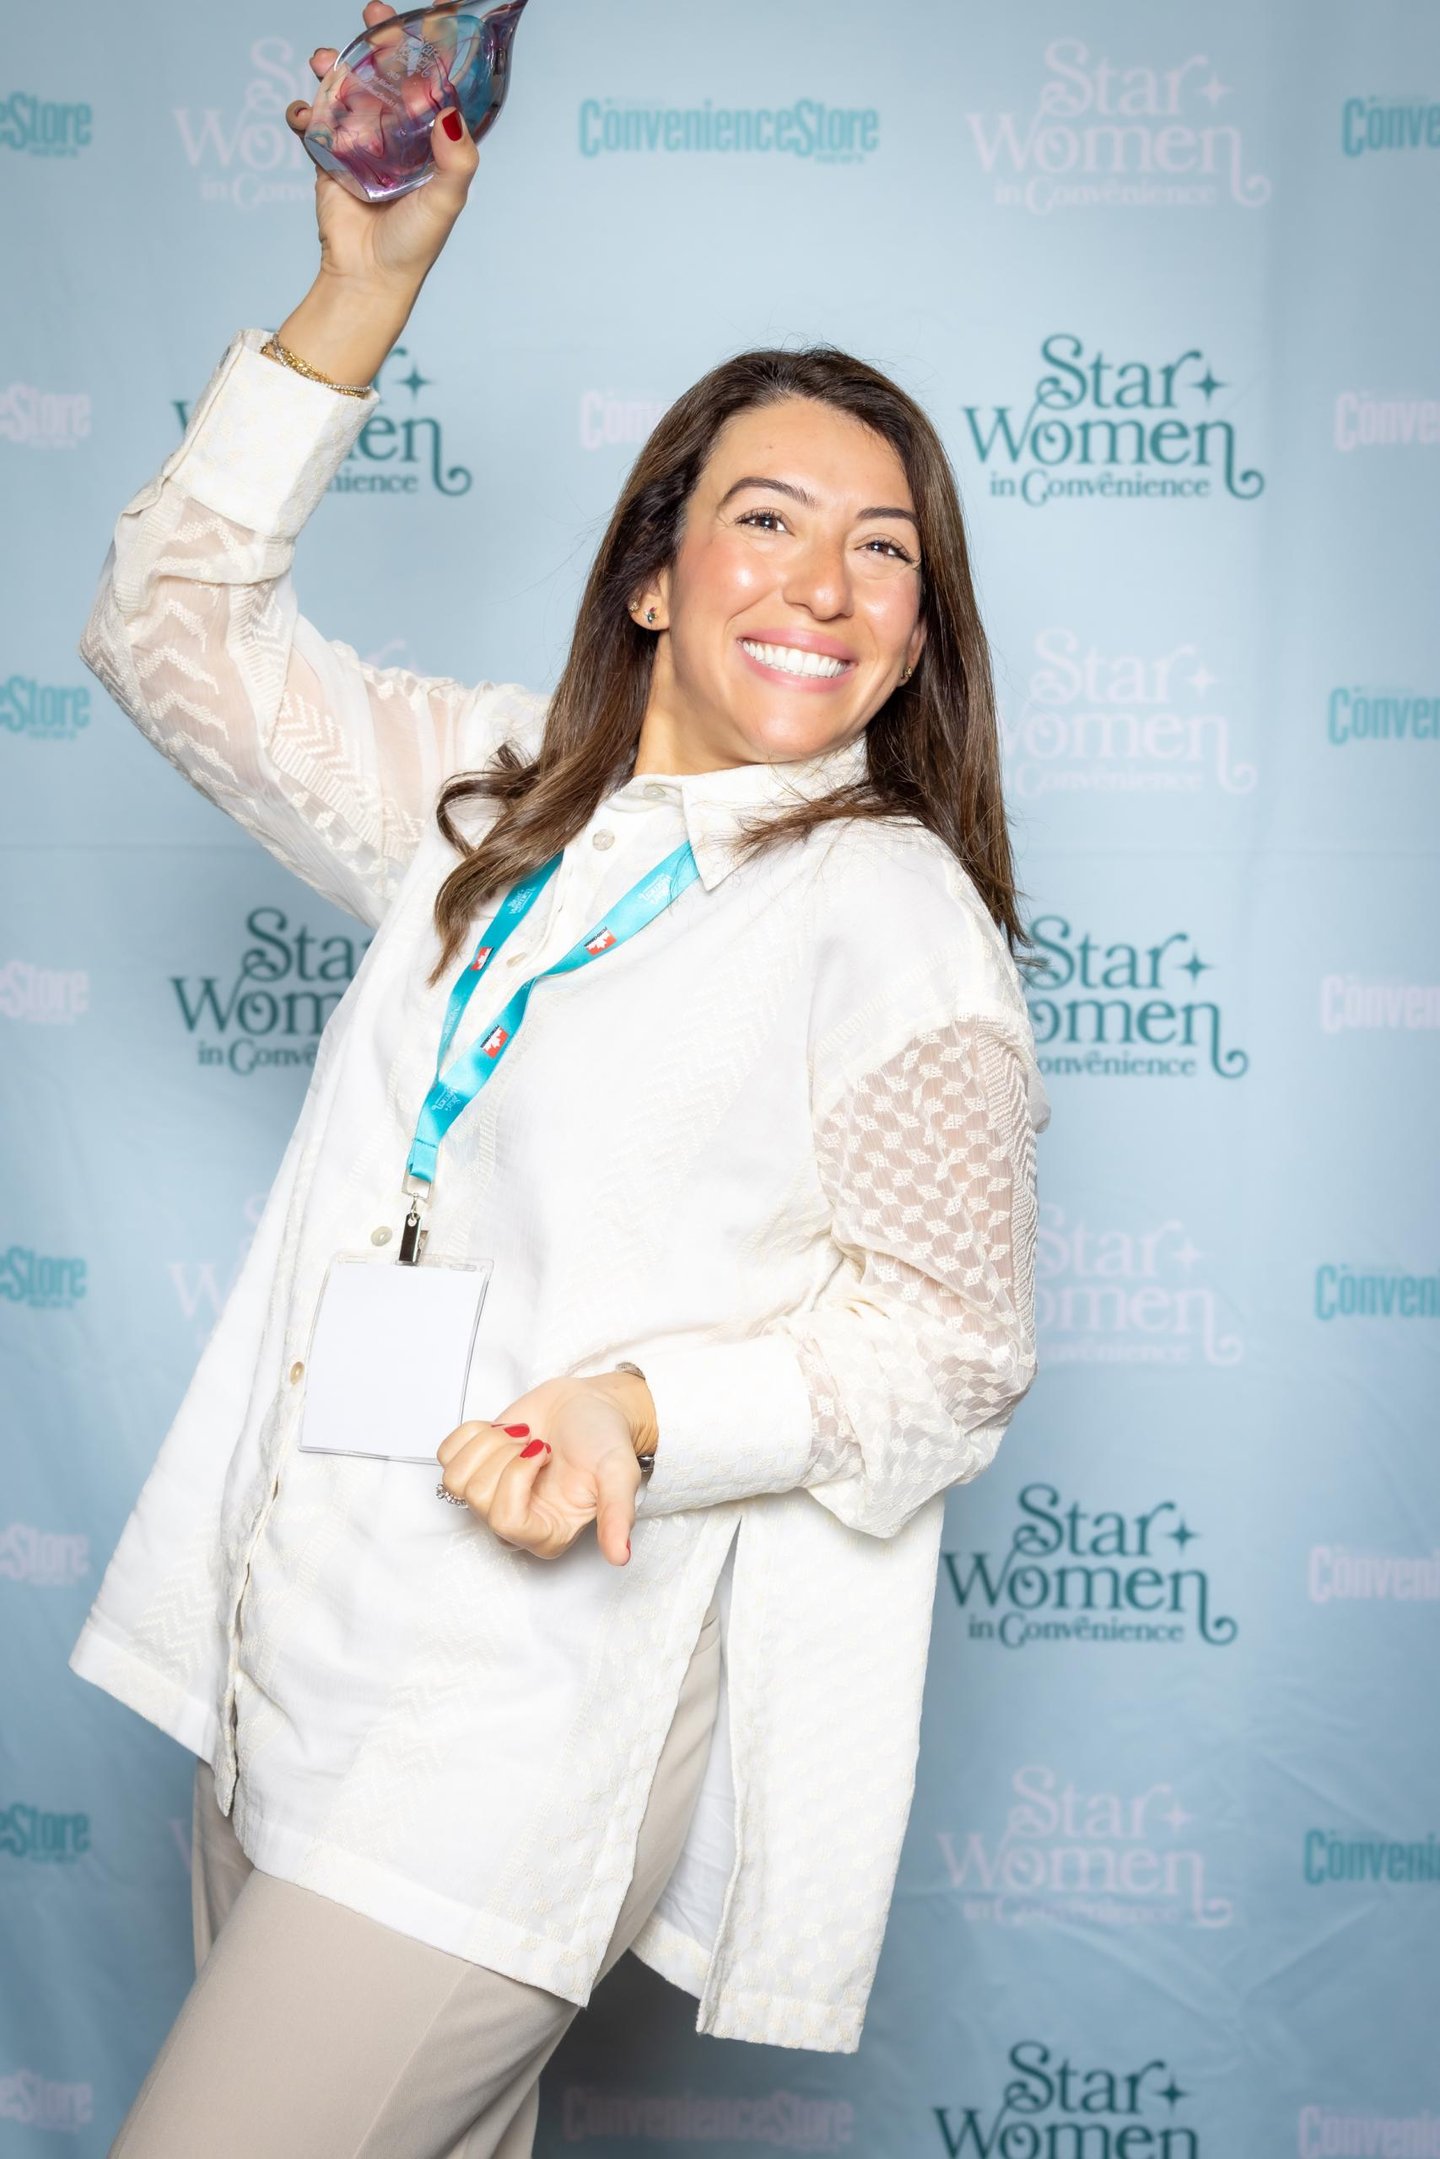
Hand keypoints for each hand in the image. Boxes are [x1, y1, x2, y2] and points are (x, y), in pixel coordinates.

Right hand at [276, 3, 480, 383]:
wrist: (368, 277)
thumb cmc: (413, 243)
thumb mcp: (447, 199)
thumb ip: (457, 157)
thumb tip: (447, 108)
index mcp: (428, 140)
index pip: (430, 84)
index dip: (428, 50)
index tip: (430, 15)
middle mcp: (395, 135)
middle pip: (386, 74)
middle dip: (378, 41)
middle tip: (373, 15)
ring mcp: (359, 142)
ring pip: (345, 90)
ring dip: (334, 70)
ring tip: (325, 63)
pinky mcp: (327, 157)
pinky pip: (312, 122)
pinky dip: (303, 112)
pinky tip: (304, 115)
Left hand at [436, 1374, 657, 1566]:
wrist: (590, 1405)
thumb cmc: (605, 1440)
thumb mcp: (618, 1474)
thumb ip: (618, 1515)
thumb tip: (620, 1557)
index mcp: (548, 1534)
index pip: (506, 1523)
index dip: (516, 1479)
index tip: (541, 1450)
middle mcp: (515, 1523)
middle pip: (477, 1498)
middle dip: (505, 1455)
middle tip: (535, 1443)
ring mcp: (491, 1496)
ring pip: (455, 1479)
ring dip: (488, 1444)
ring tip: (520, 1437)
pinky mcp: (474, 1469)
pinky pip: (446, 1456)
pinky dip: (472, 1433)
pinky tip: (502, 1431)